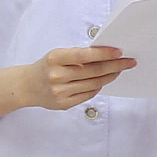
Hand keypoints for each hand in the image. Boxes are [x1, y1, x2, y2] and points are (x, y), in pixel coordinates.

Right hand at [14, 47, 135, 110]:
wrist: (27, 86)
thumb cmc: (46, 67)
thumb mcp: (57, 55)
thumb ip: (77, 55)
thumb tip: (105, 55)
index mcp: (55, 59)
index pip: (84, 55)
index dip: (103, 54)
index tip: (119, 52)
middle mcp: (57, 76)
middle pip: (93, 71)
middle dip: (114, 66)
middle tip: (128, 62)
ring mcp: (60, 92)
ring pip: (94, 84)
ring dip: (110, 76)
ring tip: (119, 70)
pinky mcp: (64, 104)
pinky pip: (88, 95)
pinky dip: (98, 87)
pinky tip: (103, 81)